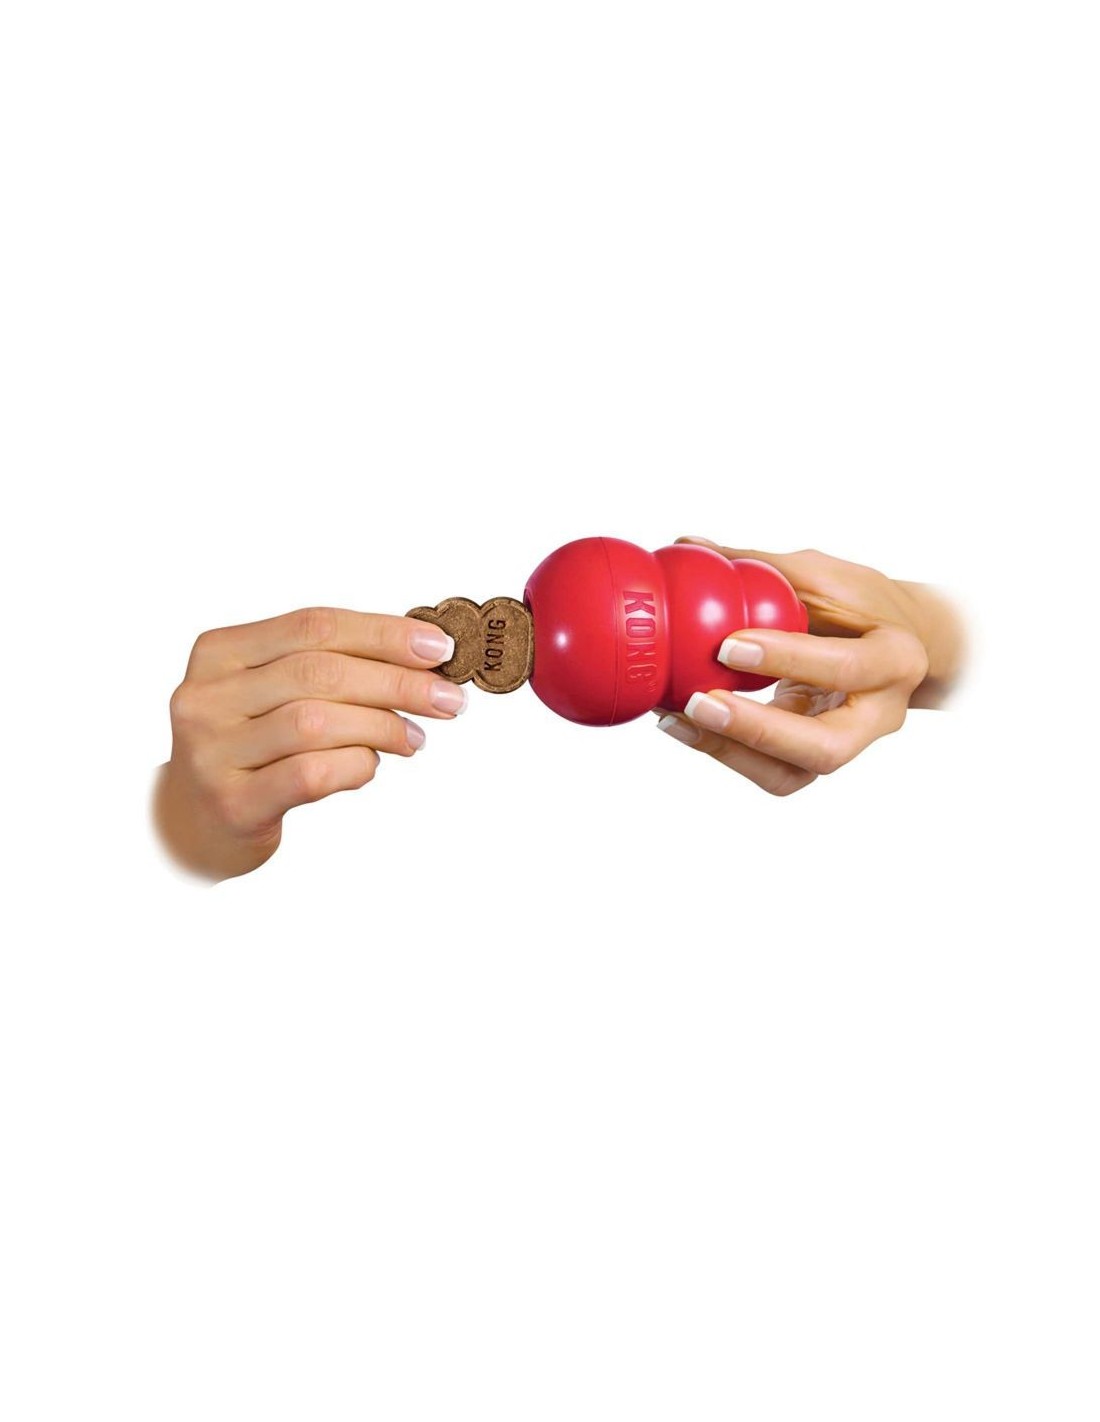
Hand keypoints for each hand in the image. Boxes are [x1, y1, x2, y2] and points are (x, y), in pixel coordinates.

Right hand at [154, 607, 463, 879]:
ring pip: (315, 721)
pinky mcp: (232, 802)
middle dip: (397, 682)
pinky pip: (310, 774)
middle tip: (447, 699)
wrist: (194, 824)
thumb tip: (421, 656)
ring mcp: (212, 752)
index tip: (438, 648)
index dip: (382, 633)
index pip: (313, 626)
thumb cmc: (251, 750)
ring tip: (413, 738)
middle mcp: (207, 697)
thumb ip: (330, 668)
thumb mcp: (272, 695)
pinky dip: (355, 766)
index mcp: (220, 652)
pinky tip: (370, 765)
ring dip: (382, 726)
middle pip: (319, 671)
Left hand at [656, 539, 966, 795]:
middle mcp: (879, 715)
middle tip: (698, 703)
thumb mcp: (827, 577)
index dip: (788, 658)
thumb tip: (689, 546)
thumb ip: (764, 567)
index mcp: (896, 659)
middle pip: (825, 748)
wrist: (898, 645)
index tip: (728, 643)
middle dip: (756, 730)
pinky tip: (682, 724)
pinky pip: (770, 773)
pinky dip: (724, 752)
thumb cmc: (863, 605)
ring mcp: (848, 745)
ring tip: (677, 718)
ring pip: (791, 775)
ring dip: (729, 751)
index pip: (847, 666)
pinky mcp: (813, 759)